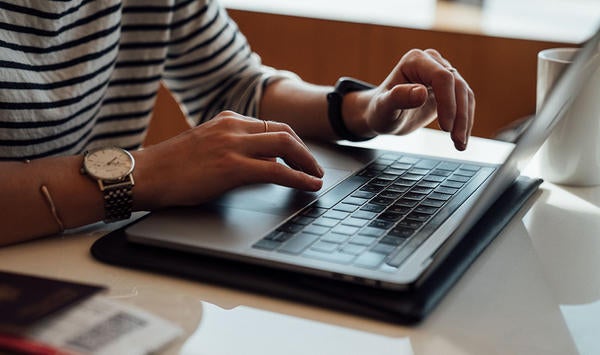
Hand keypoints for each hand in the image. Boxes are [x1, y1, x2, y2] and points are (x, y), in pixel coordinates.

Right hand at [133, 111, 323, 208]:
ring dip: (307, 163)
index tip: (302, 155)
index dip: (292, 141)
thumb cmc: (169, 166)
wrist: (144, 174)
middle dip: (305, 151)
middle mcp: (233, 127)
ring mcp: (233, 145)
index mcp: (227, 120)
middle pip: (284, 132)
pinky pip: (277, 172)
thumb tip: (260, 162)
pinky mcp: (232, 167)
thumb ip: (231, 147)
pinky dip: (299, 178)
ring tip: (316, 176)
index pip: (271, 125)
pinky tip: (309, 185)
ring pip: (286, 146)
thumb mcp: (205, 145)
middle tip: (315, 167)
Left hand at [346, 49, 474, 149]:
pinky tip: (461, 138)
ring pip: (465, 94)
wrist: (383, 116)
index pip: (442, 77)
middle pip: (457, 85)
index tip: (445, 127)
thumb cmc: (379, 110)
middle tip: (457, 140)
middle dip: (459, 115)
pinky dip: (465, 121)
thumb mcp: (384, 107)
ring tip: (460, 144)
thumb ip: (398, 97)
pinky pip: (465, 102)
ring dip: (465, 120)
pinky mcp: (449, 88)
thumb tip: (421, 92)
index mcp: (415, 61)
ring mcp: (442, 73)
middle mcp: (431, 62)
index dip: (448, 102)